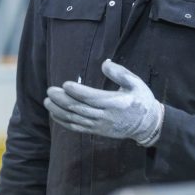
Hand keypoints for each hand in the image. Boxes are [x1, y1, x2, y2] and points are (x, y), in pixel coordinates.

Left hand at [44, 59, 163, 145]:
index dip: (78, 92)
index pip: (92, 98)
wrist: (147, 125)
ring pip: (76, 119)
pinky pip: (78, 128)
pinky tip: (55, 115)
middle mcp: (106, 116)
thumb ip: (120, 73)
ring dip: (59, 111)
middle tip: (50, 91)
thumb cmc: (142, 100)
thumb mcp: (136, 83)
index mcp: (116, 103)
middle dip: (63, 100)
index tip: (65, 84)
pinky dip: (64, 122)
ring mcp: (100, 125)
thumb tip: (105, 63)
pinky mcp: (97, 131)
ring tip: (47, 102)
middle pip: (80, 108)